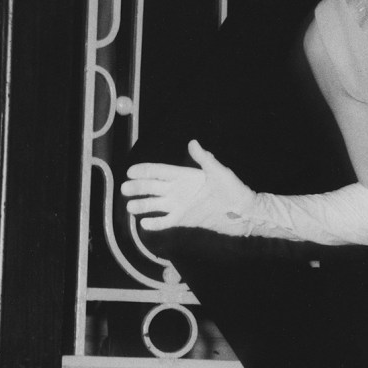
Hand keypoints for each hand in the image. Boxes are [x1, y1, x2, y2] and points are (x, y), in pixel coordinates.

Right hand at [121, 139, 255, 232]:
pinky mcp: (184, 220)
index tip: (130, 171)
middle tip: (124, 189)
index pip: (160, 172)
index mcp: (186, 176)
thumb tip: (192, 142)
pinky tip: (143, 224)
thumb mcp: (219, 172)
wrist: (244, 213)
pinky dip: (154, 223)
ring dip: (142, 205)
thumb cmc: (234, 189)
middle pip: (153, 187)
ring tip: (129, 207)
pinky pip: (165, 222)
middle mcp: (180, 190)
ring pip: (155, 204)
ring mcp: (181, 205)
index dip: (145, 171)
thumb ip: (204, 159)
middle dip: (138, 187)